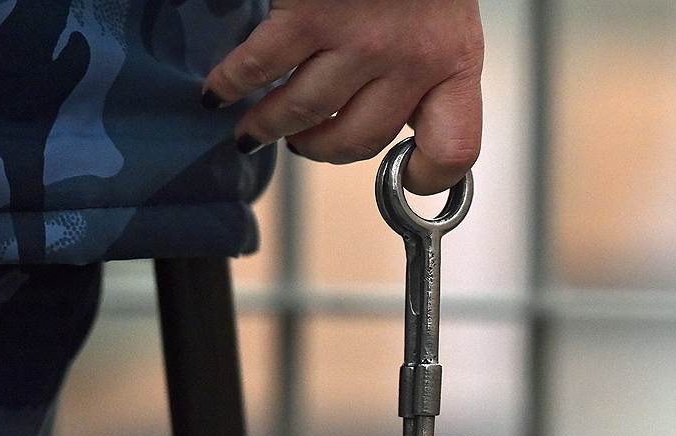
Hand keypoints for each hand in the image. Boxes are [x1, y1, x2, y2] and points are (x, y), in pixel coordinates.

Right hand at [201, 0, 483, 194]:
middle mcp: (412, 59)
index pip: (455, 149)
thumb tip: (398, 135)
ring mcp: (359, 40)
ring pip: (303, 113)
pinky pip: (260, 68)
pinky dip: (231, 84)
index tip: (402, 178)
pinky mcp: (309, 15)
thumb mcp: (443, 24)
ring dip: (269, 128)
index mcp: (455, 62)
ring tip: (254, 131)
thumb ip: (427, 77)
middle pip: (360, 140)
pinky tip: (220, 91)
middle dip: (323, 150)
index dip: (427, 179)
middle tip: (304, 147)